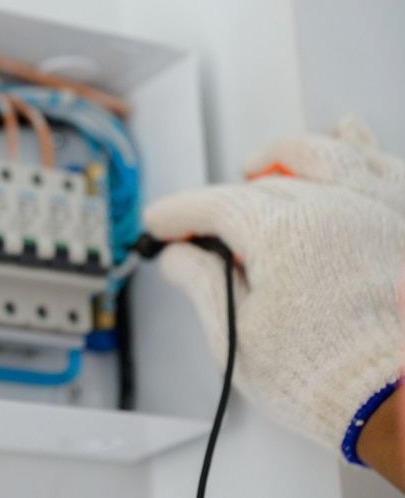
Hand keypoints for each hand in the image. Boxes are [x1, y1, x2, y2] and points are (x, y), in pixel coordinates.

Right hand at [145, 123, 403, 463]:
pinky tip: (345, 132)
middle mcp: (328, 209)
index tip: (158, 226)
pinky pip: (378, 165)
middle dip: (218, 204)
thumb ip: (200, 282)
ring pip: (317, 156)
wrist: (394, 405)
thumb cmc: (324, 377)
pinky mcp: (396, 226)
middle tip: (194, 232)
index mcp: (282, 233)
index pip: (214, 205)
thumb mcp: (236, 336)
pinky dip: (357, 146)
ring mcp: (370, 212)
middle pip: (256, 188)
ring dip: (278, 159)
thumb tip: (178, 257)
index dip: (177, 214)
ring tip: (256, 169)